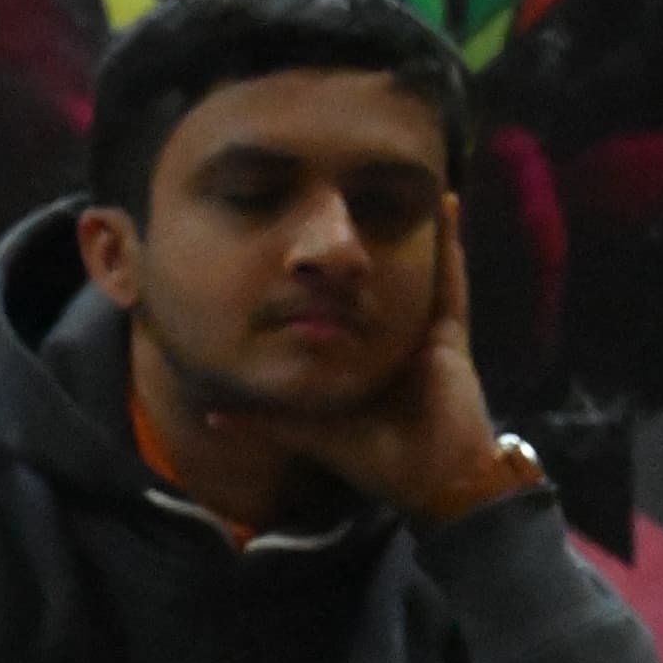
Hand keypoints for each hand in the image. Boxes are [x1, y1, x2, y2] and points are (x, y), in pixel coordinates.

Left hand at [196, 206, 519, 529]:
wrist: (440, 481)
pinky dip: (450, 241)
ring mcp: (421, 332)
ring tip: (396, 182)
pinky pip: (451, 278)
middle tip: (345, 199)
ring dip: (408, 229)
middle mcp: (388, 342)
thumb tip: (211, 415)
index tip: (296, 250)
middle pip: (370, 283)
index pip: (334, 314)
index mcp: (359, 363)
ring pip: (414, 269)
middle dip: (360, 248)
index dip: (318, 285)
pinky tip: (444, 203)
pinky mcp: (449, 330)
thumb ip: (267, 422)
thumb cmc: (379, 462)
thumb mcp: (313, 435)